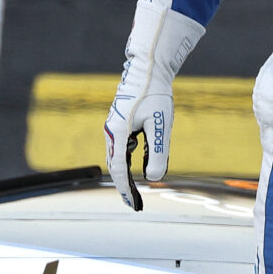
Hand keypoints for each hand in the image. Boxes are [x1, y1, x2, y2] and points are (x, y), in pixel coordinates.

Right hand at [104, 1, 205, 209]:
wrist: (148, 68)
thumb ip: (157, 152)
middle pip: (115, 166)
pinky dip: (130, 161)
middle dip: (125, 186)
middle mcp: (112, 131)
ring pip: (118, 157)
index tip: (134, 204)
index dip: (126, 189)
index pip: (119, 169)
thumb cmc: (155, 94)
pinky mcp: (121, 123)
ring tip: (138, 192)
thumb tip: (154, 178)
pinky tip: (143, 165)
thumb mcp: (160, 125)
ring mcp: (115, 127)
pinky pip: (124, 147)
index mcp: (118, 133)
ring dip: (127, 175)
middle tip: (137, 204)